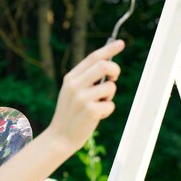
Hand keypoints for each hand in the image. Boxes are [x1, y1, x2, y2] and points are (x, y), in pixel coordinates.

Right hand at [47, 39, 124, 153]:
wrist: (60, 137)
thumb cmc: (71, 113)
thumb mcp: (72, 92)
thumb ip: (86, 79)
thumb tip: (108, 64)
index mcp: (70, 78)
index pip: (93, 58)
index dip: (108, 49)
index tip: (120, 43)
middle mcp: (74, 85)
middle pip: (103, 65)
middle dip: (115, 70)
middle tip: (114, 78)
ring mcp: (82, 98)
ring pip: (110, 87)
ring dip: (109, 96)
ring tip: (98, 105)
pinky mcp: (90, 110)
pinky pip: (110, 104)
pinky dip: (107, 110)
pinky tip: (96, 117)